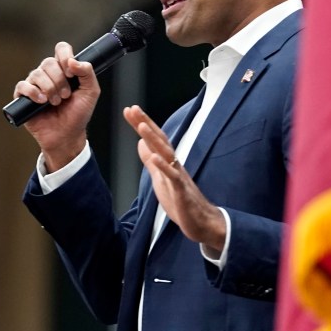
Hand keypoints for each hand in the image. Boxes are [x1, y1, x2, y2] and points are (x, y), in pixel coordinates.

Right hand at [13, 42, 99, 170]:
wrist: (67, 135)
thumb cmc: (78, 114)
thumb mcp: (91, 92)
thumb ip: (87, 73)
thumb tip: (73, 61)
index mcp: (64, 69)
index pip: (61, 49)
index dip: (65, 56)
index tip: (71, 71)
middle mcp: (49, 74)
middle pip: (48, 62)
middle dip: (60, 80)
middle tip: (66, 96)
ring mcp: (35, 85)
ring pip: (36, 73)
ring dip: (49, 89)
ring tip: (56, 102)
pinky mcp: (24, 97)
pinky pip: (23, 86)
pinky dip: (33, 92)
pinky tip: (42, 101)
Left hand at [123, 105, 225, 253]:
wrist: (201, 222)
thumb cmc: (181, 201)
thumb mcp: (160, 179)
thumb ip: (151, 162)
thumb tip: (140, 143)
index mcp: (168, 162)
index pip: (154, 139)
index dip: (141, 124)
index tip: (129, 109)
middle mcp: (174, 164)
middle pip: (160, 140)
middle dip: (146, 124)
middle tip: (133, 108)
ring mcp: (179, 176)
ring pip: (166, 153)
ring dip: (154, 139)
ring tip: (141, 125)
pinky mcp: (182, 191)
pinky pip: (173, 176)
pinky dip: (163, 166)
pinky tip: (154, 157)